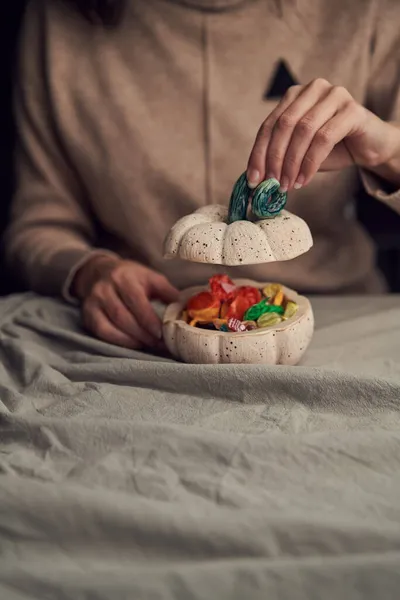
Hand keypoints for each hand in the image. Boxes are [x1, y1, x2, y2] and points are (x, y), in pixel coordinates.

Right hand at [72, 256, 178, 348]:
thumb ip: (167, 292)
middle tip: (160, 344)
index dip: (148, 320)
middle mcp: (105, 289)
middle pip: (123, 317)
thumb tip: (186, 308)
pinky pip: (101, 332)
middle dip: (143, 334)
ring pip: (111, 327)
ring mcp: (93, 302)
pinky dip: (118, 341)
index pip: (136, 301)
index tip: (161, 333)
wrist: (99, 271)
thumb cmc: (131, 277)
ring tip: (149, 345)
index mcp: (124, 277)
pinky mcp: (87, 314)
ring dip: (132, 340)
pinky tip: (132, 344)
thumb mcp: (150, 277)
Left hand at [247, 78, 399, 191]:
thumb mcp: (299, 151)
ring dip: (292, 163)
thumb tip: (255, 179)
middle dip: (274, 158)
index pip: (269, 125)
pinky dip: (310, 163)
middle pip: (284, 125)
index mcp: (295, 95)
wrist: (369, 146)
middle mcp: (313, 89)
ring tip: (288, 185)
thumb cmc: (332, 148)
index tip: (253, 179)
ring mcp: (334, 95)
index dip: (258, 153)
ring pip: (303, 131)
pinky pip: (324, 138)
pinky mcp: (352, 109)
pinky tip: (304, 179)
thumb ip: (280, 157)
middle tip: (271, 184)